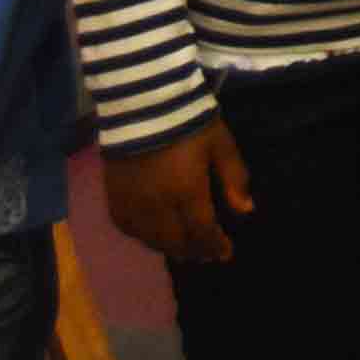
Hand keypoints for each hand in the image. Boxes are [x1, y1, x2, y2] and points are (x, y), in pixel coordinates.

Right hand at [103, 120, 258, 265]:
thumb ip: (234, 177)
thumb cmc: (189, 122)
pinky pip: (128, 229)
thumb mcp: (221, 144)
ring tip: (184, 249)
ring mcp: (132, 203)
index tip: (225, 253)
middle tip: (206, 255)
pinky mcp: (113, 197)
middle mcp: (157, 205)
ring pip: (150, 240)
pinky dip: (144, 237)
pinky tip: (154, 235)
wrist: (143, 104)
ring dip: (169, 248)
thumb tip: (246, 210)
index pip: (202, 231)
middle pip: (175, 242)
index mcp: (187, 191)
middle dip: (194, 251)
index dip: (215, 246)